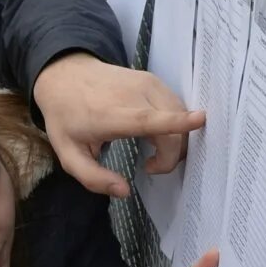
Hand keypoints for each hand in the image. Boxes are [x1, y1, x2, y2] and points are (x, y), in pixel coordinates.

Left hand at [32, 52, 203, 197]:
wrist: (65, 75)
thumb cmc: (66, 117)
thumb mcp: (69, 155)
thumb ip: (94, 178)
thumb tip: (124, 191)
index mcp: (112, 115)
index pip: (149, 119)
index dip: (176, 122)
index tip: (200, 120)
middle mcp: (134, 95)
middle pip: (172, 129)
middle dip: (172, 156)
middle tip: (151, 166)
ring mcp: (147, 84)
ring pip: (180, 116)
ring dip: (176, 141)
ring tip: (154, 153)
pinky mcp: (154, 80)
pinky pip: (176, 106)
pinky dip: (176, 125)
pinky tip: (157, 134)